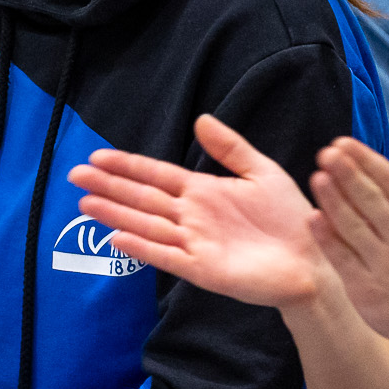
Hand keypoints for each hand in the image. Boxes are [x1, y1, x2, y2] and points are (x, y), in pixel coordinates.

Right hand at [67, 113, 334, 308]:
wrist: (314, 259)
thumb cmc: (289, 218)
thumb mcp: (261, 172)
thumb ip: (230, 148)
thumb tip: (200, 119)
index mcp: (203, 192)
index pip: (156, 175)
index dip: (127, 166)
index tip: (97, 157)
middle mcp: (192, 216)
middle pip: (142, 197)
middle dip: (109, 186)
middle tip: (75, 176)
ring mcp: (194, 243)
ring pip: (146, 224)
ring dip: (116, 214)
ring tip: (85, 203)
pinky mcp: (202, 269)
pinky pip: (166, 255)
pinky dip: (142, 247)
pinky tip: (117, 236)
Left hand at [310, 125, 388, 354]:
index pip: (388, 178)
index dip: (364, 159)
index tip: (341, 142)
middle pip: (370, 199)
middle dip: (347, 174)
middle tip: (325, 152)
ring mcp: (385, 262)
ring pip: (354, 226)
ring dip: (334, 200)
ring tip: (316, 177)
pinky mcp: (366, 287)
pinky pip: (343, 257)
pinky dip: (328, 238)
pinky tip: (312, 218)